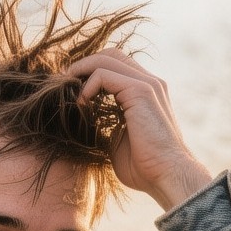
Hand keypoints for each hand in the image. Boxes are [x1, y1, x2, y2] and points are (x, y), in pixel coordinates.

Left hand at [68, 48, 211, 210]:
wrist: (166, 175)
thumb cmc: (143, 166)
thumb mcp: (117, 140)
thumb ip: (105, 124)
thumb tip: (85, 121)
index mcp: (146, 92)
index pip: (117, 65)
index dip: (91, 71)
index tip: (72, 88)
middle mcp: (149, 82)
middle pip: (111, 55)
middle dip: (84, 65)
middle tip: (64, 82)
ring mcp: (147, 84)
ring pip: (107, 58)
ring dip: (82, 70)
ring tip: (68, 88)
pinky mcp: (140, 91)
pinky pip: (104, 74)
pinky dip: (88, 86)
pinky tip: (82, 103)